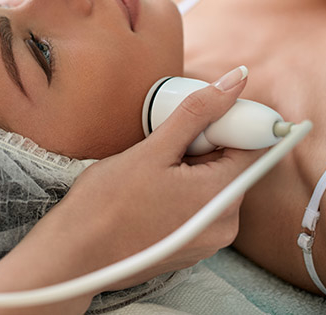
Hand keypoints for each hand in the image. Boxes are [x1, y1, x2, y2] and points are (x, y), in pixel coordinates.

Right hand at [60, 66, 260, 291]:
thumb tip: (235, 81)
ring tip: (153, 166)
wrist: (78, 251)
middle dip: (205, 144)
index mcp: (221, 197)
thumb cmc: (108, 202)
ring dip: (192, 165)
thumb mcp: (152, 149)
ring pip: (214, 183)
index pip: (253, 145)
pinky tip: (152, 187)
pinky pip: (201, 205)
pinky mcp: (192, 245)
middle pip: (232, 165)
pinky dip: (184, 187)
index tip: (200, 115)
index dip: (230, 122)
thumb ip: (197, 113)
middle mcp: (224, 224)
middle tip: (166, 139)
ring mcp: (208, 238)